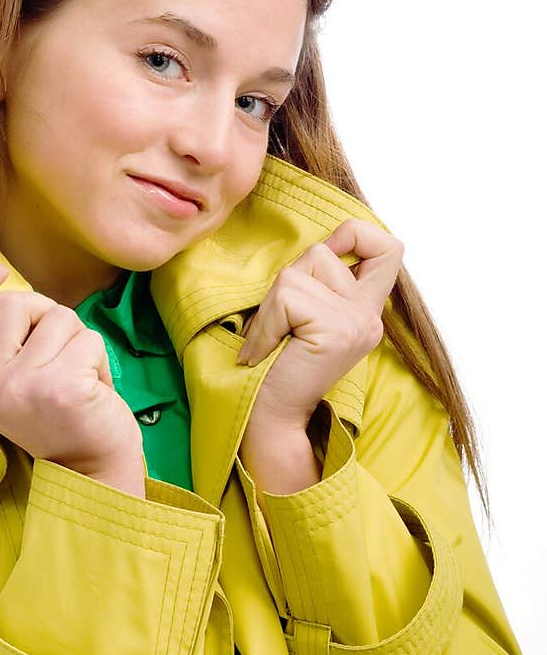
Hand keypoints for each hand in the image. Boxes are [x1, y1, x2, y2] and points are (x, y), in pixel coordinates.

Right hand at [0, 261, 143, 478]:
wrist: (88, 469)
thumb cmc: (53, 415)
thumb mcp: (6, 380)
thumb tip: (2, 285)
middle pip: (15, 303)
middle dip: (46, 314)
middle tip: (58, 352)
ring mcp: (20, 387)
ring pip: (58, 317)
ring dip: (77, 340)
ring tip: (76, 377)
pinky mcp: (61, 388)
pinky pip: (88, 339)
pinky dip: (98, 358)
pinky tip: (92, 390)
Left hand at [237, 218, 404, 435]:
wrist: (270, 419)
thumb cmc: (275, 365)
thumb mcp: (303, 315)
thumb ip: (318, 282)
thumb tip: (321, 244)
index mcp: (366, 310)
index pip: (388, 247)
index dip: (354, 234)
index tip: (327, 257)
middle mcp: (369, 316)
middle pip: (323, 251)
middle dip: (288, 280)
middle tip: (281, 324)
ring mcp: (357, 322)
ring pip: (299, 272)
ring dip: (272, 305)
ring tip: (274, 339)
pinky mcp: (337, 331)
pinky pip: (286, 297)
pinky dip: (265, 322)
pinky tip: (265, 352)